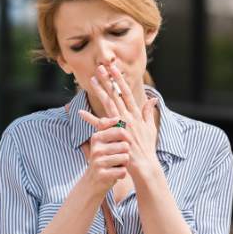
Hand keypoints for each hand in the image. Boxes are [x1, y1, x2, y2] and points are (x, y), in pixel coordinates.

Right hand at [77, 111, 129, 194]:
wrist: (92, 182)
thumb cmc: (102, 159)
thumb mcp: (102, 142)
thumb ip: (108, 129)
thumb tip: (117, 117)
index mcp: (97, 138)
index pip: (120, 131)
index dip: (127, 138)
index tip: (123, 144)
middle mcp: (96, 149)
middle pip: (125, 146)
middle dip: (125, 154)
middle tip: (116, 158)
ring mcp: (98, 162)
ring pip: (125, 158)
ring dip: (124, 164)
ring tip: (115, 166)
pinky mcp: (102, 174)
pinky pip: (122, 171)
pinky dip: (122, 174)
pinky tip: (114, 174)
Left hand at [87, 62, 160, 180]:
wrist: (144, 165)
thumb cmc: (146, 148)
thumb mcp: (150, 128)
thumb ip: (148, 112)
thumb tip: (152, 98)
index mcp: (136, 114)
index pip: (127, 92)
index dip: (119, 80)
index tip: (114, 68)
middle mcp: (128, 117)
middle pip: (116, 95)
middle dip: (108, 80)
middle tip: (100, 68)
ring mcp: (121, 125)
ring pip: (108, 104)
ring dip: (99, 92)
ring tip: (91, 80)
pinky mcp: (114, 135)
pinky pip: (100, 125)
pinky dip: (89, 118)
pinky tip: (80, 112)